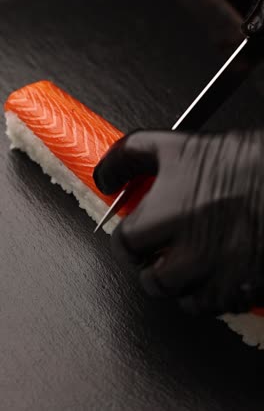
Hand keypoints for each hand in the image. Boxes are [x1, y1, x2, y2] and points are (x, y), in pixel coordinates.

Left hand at [93, 130, 263, 314]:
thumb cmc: (240, 160)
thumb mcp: (176, 146)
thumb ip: (130, 158)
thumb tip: (105, 178)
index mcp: (167, 212)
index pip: (126, 243)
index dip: (129, 241)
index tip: (136, 238)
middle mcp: (189, 248)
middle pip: (151, 279)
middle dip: (151, 266)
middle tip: (160, 253)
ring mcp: (217, 272)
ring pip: (180, 298)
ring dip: (178, 282)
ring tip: (188, 262)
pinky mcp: (242, 287)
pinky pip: (212, 306)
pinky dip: (208, 293)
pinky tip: (215, 271)